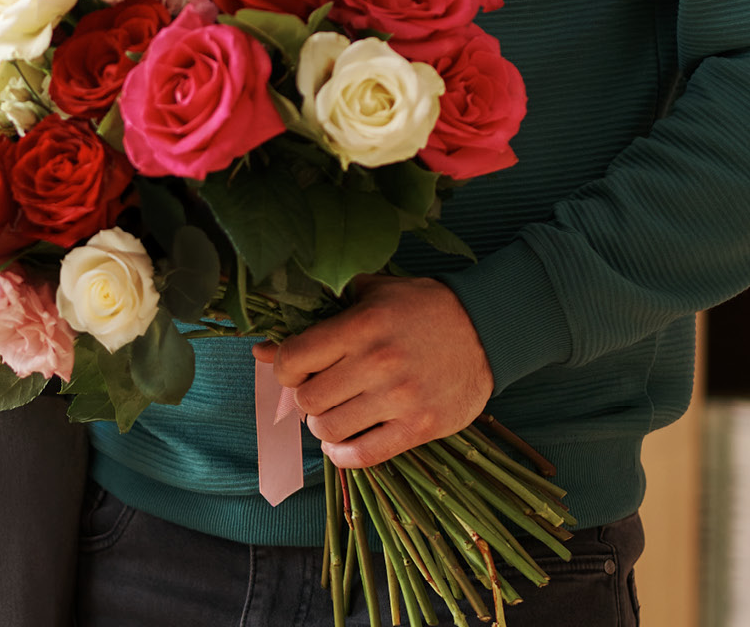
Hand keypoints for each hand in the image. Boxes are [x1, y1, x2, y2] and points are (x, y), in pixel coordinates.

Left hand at [252, 276, 492, 469]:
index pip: (292, 360)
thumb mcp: (370, 294)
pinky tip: (344, 443)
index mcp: (362, 326)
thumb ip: (318, 315)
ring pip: (328, 429)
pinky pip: (363, 456)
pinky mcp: (420, 427)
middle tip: (321, 390)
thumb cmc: (421, 307)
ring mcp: (400, 399)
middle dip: (305, 397)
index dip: (285, 367)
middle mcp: (377, 363)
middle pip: (307, 399)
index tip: (297, 367)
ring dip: (323, 426)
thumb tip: (261, 349)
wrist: (488, 328)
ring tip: (335, 413)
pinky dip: (343, 455)